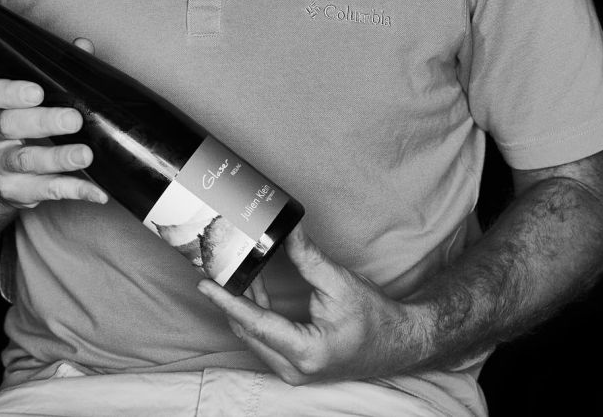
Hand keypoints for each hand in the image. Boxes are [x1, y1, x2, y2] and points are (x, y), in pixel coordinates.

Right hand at [0, 37, 107, 209]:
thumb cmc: (22, 122)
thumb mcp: (29, 96)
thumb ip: (56, 72)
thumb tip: (82, 47)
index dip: (10, 91)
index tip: (36, 91)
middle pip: (10, 126)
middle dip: (42, 122)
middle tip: (73, 120)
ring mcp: (1, 165)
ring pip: (27, 160)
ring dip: (59, 158)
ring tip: (86, 155)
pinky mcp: (17, 191)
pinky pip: (46, 190)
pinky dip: (75, 191)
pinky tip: (99, 192)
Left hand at [197, 224, 423, 384]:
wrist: (398, 342)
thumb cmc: (374, 317)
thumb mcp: (338, 282)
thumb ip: (306, 257)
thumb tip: (283, 229)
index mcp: (306, 351)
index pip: (255, 322)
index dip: (226, 300)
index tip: (204, 284)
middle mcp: (295, 369)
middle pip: (248, 330)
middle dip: (229, 299)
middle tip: (213, 268)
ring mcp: (294, 372)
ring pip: (254, 336)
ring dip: (242, 304)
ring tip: (229, 272)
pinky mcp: (295, 366)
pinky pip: (264, 339)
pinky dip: (255, 313)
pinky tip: (253, 286)